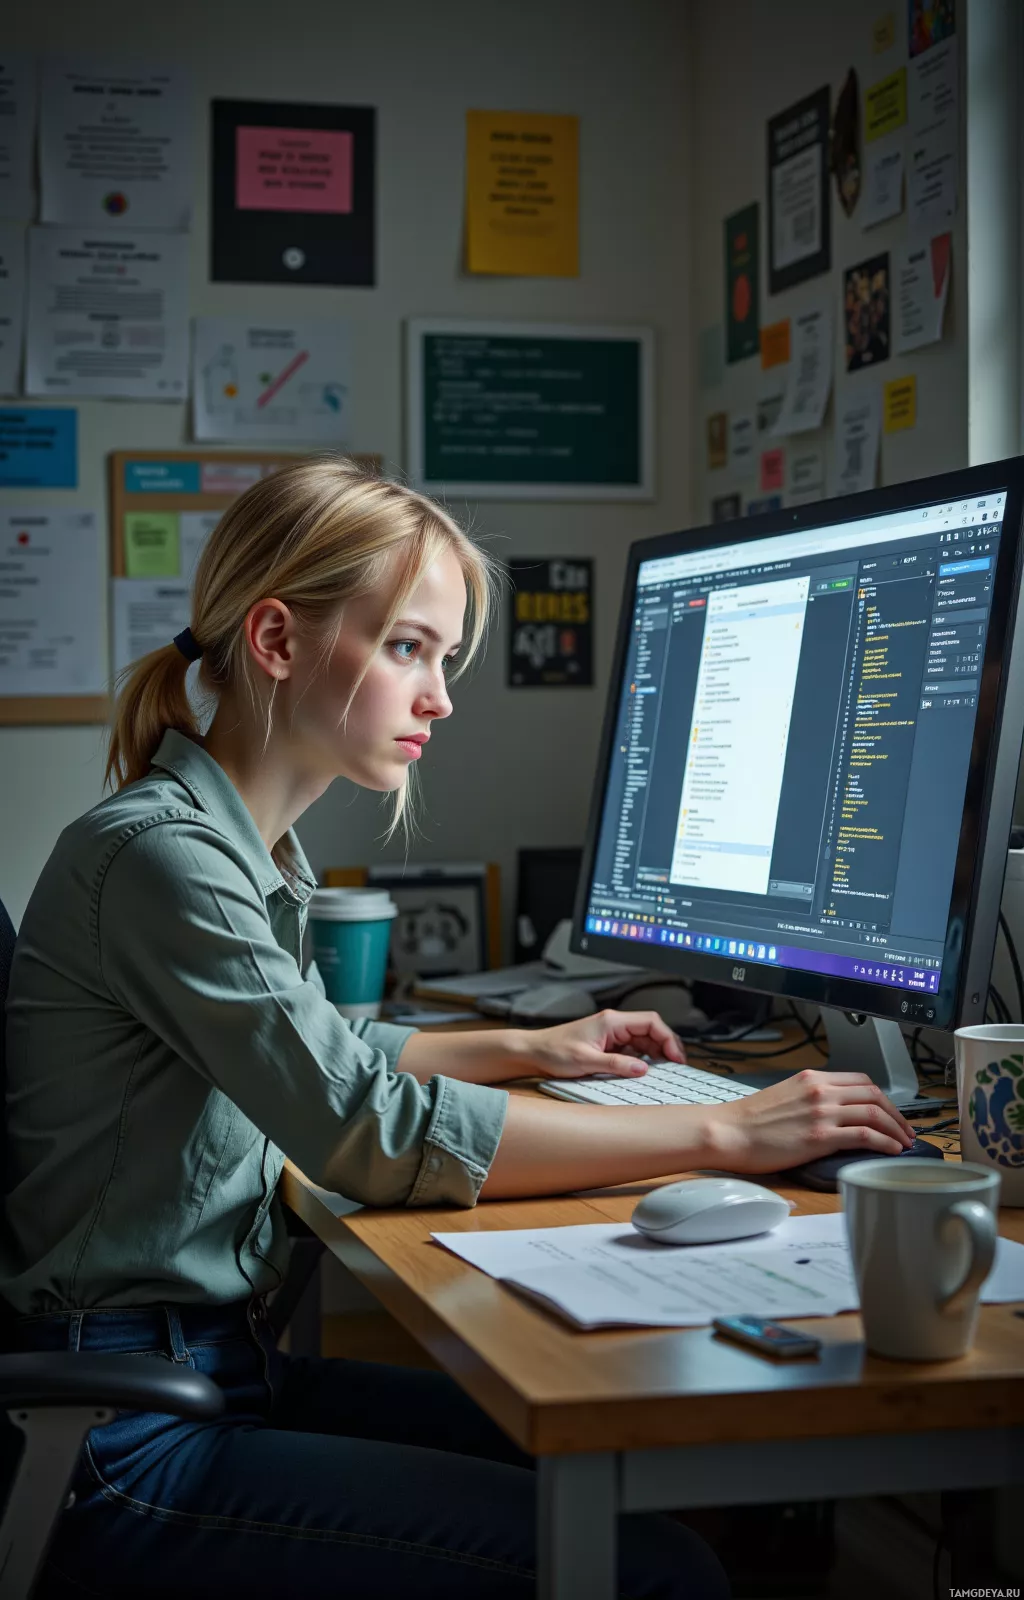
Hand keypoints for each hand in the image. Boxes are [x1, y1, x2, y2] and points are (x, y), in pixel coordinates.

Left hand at [524, 1009, 684, 1081]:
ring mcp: (611, 1035)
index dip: (668, 1038)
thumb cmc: (554, 1051)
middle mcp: (613, 1025)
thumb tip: (643, 1068)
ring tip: (664, 1070)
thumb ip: (616, 1065)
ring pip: (643, 1040)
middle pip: (651, 1030)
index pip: (650, 1022)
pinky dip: (642, 1059)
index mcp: (611, 1021)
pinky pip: (632, 1050)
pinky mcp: (606, 1045)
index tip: (676, 1056)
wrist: (533, 1052)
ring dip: (655, 1054)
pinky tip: (644, 1071)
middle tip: (676, 1065)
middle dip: (666, 1046)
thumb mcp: (586, 1061)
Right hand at [710, 1070, 915, 1172]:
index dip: (883, 1096)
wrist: (729, 1132)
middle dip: (897, 1113)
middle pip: (874, 1094)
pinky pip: (865, 1135)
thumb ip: (811, 1097)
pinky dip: (885, 1141)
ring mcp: (822, 1112)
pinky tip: (891, 1150)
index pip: (861, 1080)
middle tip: (905, 1129)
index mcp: (812, 1078)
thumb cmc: (750, 1120)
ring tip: (904, 1143)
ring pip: (875, 1113)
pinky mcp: (820, 1137)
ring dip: (896, 1129)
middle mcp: (821, 1090)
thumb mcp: (785, 1095)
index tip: (890, 1111)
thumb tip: (833, 1112)